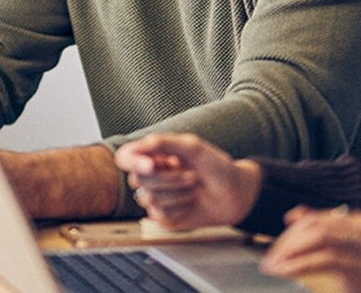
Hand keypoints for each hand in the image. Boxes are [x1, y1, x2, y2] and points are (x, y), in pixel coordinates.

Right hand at [114, 133, 260, 229]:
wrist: (235, 195)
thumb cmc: (216, 167)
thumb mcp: (193, 147)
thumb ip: (164, 142)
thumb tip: (140, 146)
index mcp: (155, 155)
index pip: (126, 157)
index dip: (133, 161)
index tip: (150, 164)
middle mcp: (152, 176)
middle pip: (138, 180)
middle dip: (170, 179)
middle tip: (192, 175)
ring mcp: (156, 197)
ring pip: (148, 199)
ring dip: (178, 194)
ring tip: (194, 188)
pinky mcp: (163, 217)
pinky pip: (159, 215)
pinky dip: (180, 209)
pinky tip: (191, 203)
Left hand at [260, 205, 360, 292]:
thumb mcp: (354, 250)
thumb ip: (327, 231)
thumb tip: (295, 214)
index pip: (323, 218)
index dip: (296, 226)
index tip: (279, 238)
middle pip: (318, 226)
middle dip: (289, 240)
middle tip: (271, 256)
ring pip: (317, 239)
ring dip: (289, 251)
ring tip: (273, 264)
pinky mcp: (359, 272)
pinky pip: (320, 261)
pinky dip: (296, 265)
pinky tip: (284, 271)